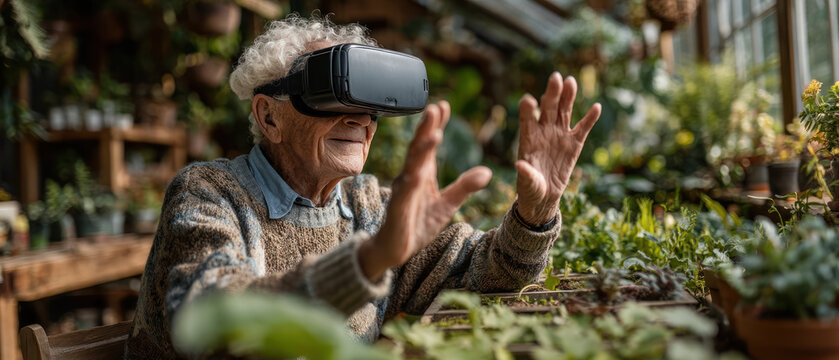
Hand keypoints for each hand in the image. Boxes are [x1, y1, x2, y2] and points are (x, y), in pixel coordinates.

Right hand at [359, 101, 491, 280]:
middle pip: (419, 148)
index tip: (444, 106)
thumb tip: (488, 172)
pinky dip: (412, 182)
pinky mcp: (398, 208)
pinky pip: (405, 193)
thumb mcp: (447, 205)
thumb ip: (465, 187)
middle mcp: (411, 177)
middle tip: (435, 108)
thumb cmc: (416, 223)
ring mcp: (403, 191)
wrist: (394, 249)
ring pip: (412, 166)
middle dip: (427, 128)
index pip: (429, 144)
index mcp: (422, 173)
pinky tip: (418, 173)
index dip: (436, 125)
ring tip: (433, 134)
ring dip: (421, 150)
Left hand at [515, 72, 600, 224]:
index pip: (526, 118)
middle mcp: (544, 131)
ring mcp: (559, 135)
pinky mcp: (574, 144)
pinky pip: (583, 128)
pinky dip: (590, 118)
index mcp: (528, 137)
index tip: (529, 101)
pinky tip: (596, 107)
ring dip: (568, 96)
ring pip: (564, 111)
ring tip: (571, 82)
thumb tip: (519, 165)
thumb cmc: (530, 187)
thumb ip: (525, 173)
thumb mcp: (527, 182)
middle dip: (551, 93)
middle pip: (548, 108)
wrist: (544, 196)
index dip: (527, 108)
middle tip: (555, 77)